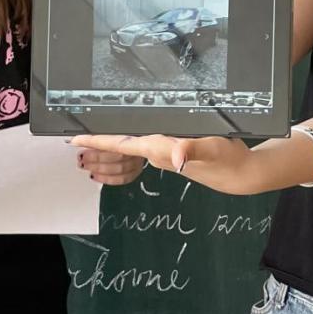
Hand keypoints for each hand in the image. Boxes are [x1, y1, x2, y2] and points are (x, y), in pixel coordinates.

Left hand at [69, 132, 255, 194]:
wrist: (239, 173)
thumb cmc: (226, 159)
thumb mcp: (212, 148)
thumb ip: (192, 149)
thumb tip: (176, 158)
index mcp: (159, 148)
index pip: (121, 144)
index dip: (97, 141)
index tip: (75, 140)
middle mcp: (157, 153)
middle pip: (118, 149)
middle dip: (95, 146)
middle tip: (73, 140)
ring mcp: (163, 154)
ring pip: (127, 150)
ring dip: (107, 148)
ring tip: (88, 143)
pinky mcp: (171, 152)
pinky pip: (141, 149)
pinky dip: (126, 145)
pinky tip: (124, 141)